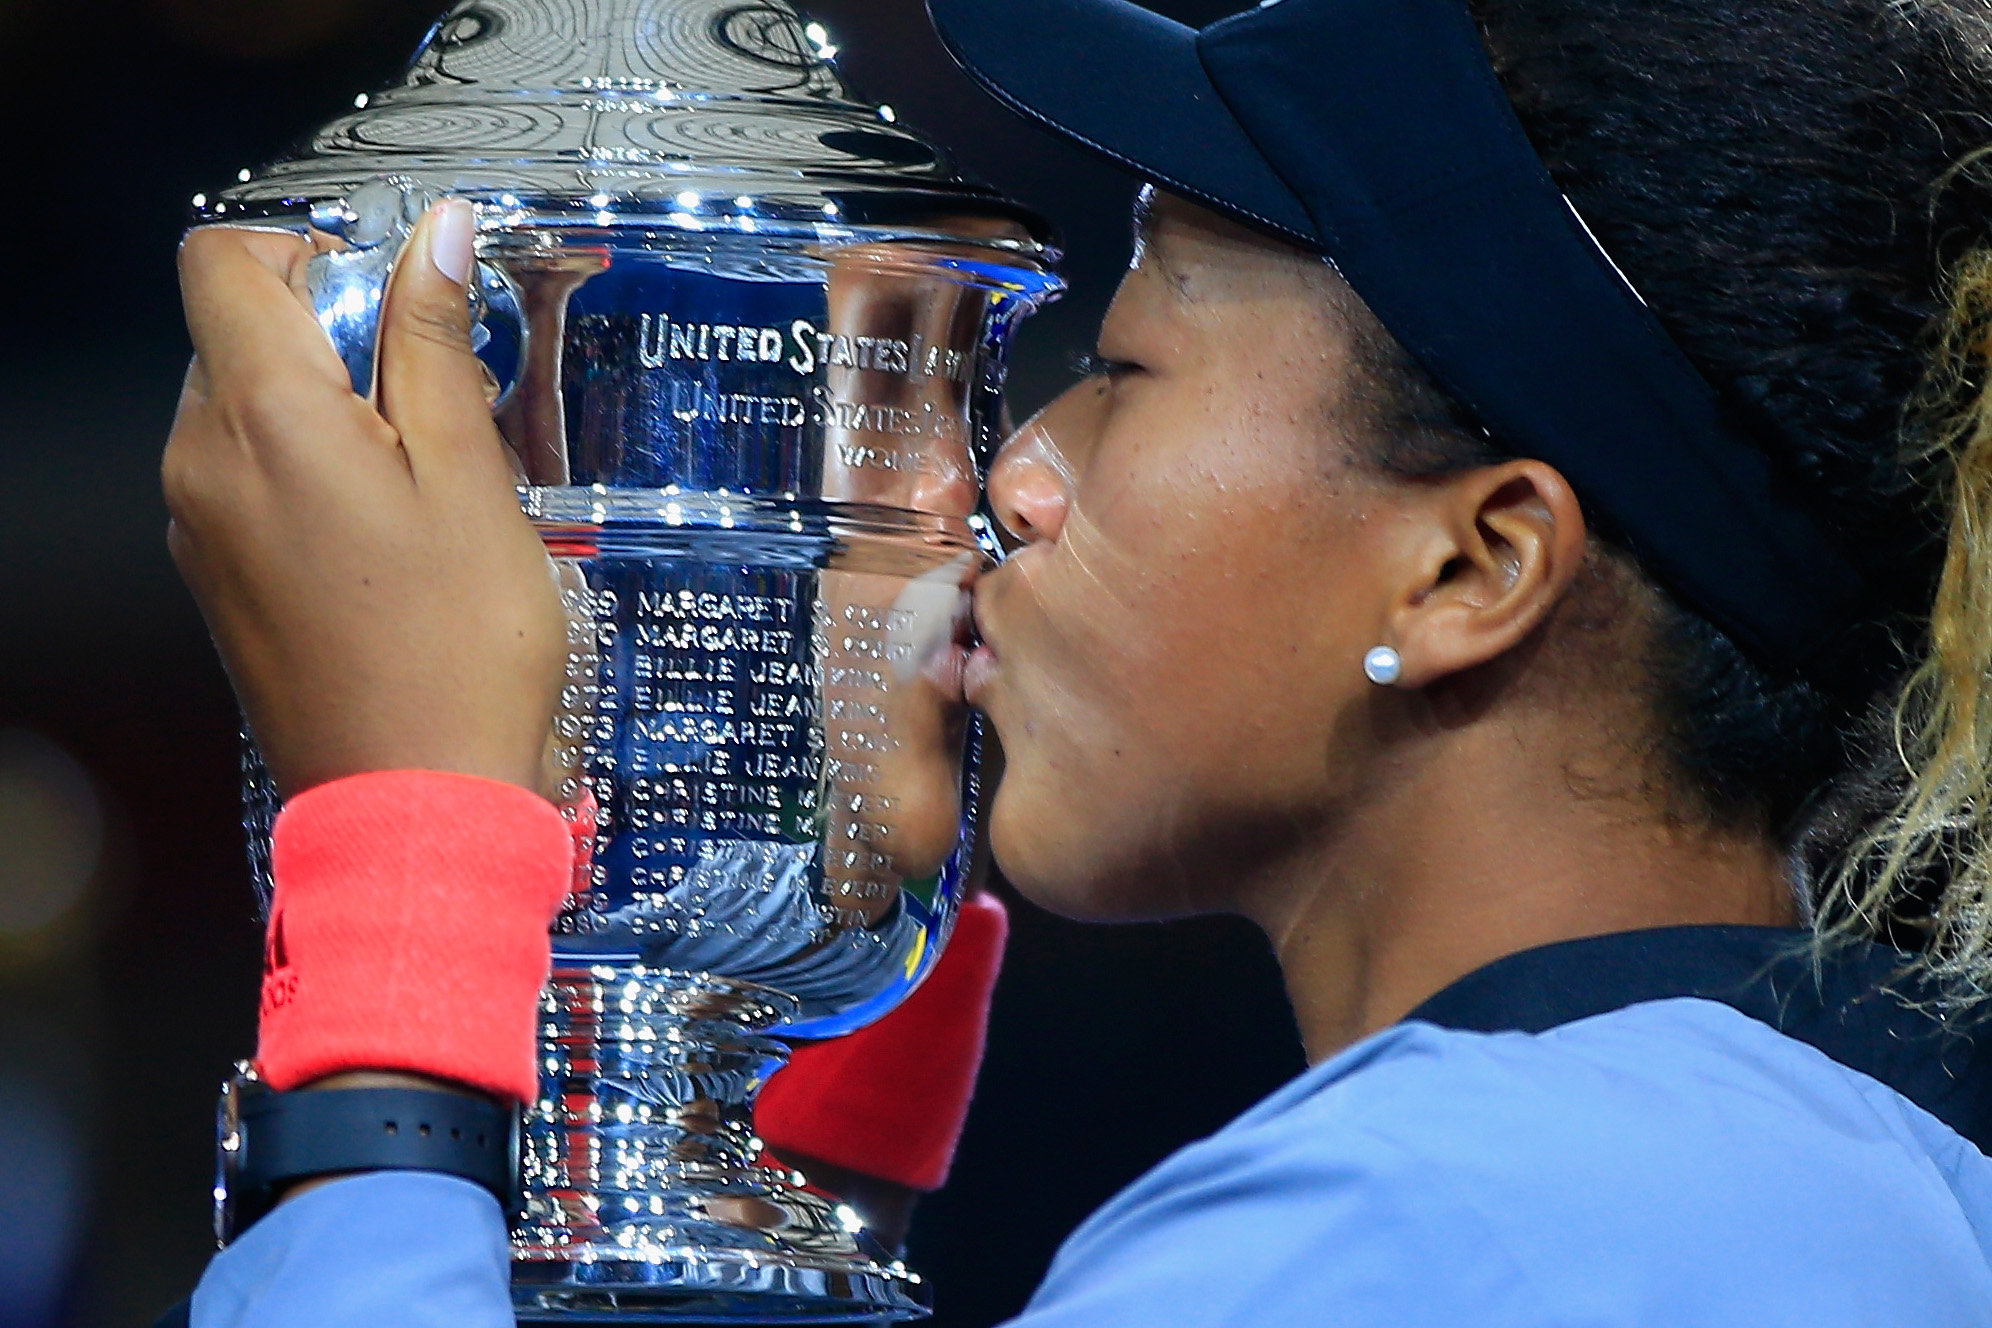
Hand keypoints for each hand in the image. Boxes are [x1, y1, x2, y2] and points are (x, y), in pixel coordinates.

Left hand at [165, 202, 565, 797]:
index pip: (224, 259)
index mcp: (261, 420)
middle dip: (334, 338)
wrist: (415, 803)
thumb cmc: (457, 653)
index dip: (309, 249)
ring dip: (329, 411)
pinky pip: (247, 481)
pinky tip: (393, 537)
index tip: (389, 296)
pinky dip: (312, 475)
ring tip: (425, 482)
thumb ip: (435, 342)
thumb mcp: (471, 476)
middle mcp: (201, 464)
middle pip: (237, 333)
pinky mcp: (216, 579)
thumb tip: (436, 236)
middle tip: (437, 404)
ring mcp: (199, 527)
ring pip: (244, 409)